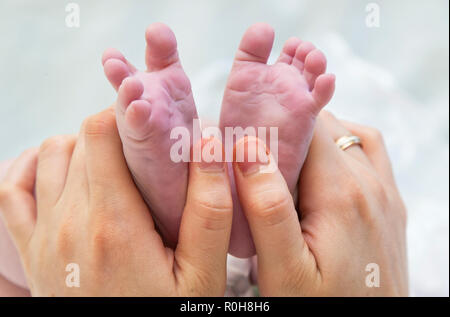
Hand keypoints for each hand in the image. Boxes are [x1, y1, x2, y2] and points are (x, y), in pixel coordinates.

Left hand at [0, 108, 232, 295]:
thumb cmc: (167, 315)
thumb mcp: (203, 275)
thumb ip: (210, 210)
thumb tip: (210, 148)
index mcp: (113, 223)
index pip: (101, 132)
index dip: (125, 112)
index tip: (150, 116)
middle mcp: (69, 222)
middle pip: (80, 140)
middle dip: (115, 130)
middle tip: (145, 143)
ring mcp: (44, 236)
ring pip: (51, 155)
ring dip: (82, 145)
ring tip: (116, 158)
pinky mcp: (32, 250)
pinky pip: (13, 190)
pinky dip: (32, 165)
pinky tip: (57, 163)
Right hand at [234, 111, 407, 295]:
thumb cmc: (325, 310)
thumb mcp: (286, 271)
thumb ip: (267, 209)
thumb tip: (248, 149)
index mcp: (342, 194)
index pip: (308, 127)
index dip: (276, 122)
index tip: (248, 132)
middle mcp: (370, 185)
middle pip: (327, 128)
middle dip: (290, 130)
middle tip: (258, 151)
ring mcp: (385, 194)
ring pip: (347, 136)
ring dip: (315, 138)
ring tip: (285, 162)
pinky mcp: (389, 206)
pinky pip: (368, 153)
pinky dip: (342, 147)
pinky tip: (321, 169)